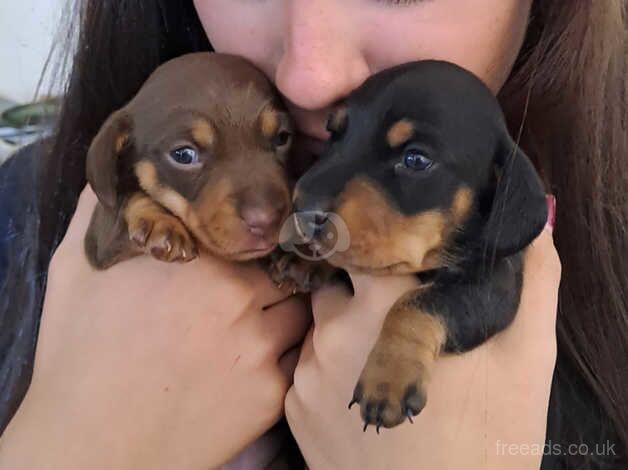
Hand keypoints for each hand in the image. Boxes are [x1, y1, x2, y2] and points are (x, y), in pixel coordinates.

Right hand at [0, 187, 309, 469]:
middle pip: (282, 274)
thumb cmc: (78, 356)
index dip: (250, 245)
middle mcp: (239, 299)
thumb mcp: (76, 271)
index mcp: (199, 263)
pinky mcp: (270, 395)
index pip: (252, 236)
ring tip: (257, 329)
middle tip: (253, 295)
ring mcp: (260, 348)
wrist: (93, 444)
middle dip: (272, 280)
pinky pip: (295, 362)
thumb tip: (113, 182)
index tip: (245, 254)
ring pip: (298, 315)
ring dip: (284, 317)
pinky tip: (253, 367)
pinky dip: (282, 359)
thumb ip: (97, 215)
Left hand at [286, 226, 559, 468]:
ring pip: (321, 324)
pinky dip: (330, 369)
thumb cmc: (488, 442)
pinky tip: (365, 391)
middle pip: (341, 282)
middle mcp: (332, 330)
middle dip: (366, 290)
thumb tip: (535, 222)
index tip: (410, 264)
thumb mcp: (525, 360)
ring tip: (385, 358)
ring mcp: (307, 372)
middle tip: (401, 317)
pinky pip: (307, 367)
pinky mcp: (294, 408)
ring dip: (346, 329)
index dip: (391, 247)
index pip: (370, 243)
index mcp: (382, 304)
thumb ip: (532, 283)